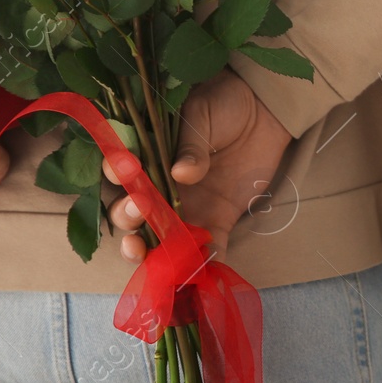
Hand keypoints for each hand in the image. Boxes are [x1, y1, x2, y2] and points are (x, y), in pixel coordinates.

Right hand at [105, 68, 291, 263]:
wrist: (265, 109)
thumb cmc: (225, 102)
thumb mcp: (203, 113)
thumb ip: (191, 142)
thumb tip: (182, 173)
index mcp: (149, 156)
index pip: (123, 172)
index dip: (116, 175)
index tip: (119, 171)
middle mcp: (161, 188)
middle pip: (134, 213)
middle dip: (128, 218)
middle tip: (137, 211)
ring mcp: (187, 207)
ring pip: (161, 240)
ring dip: (154, 254)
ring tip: (153, 259)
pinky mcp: (217, 219)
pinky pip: (208, 248)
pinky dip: (205, 267)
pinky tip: (202, 280)